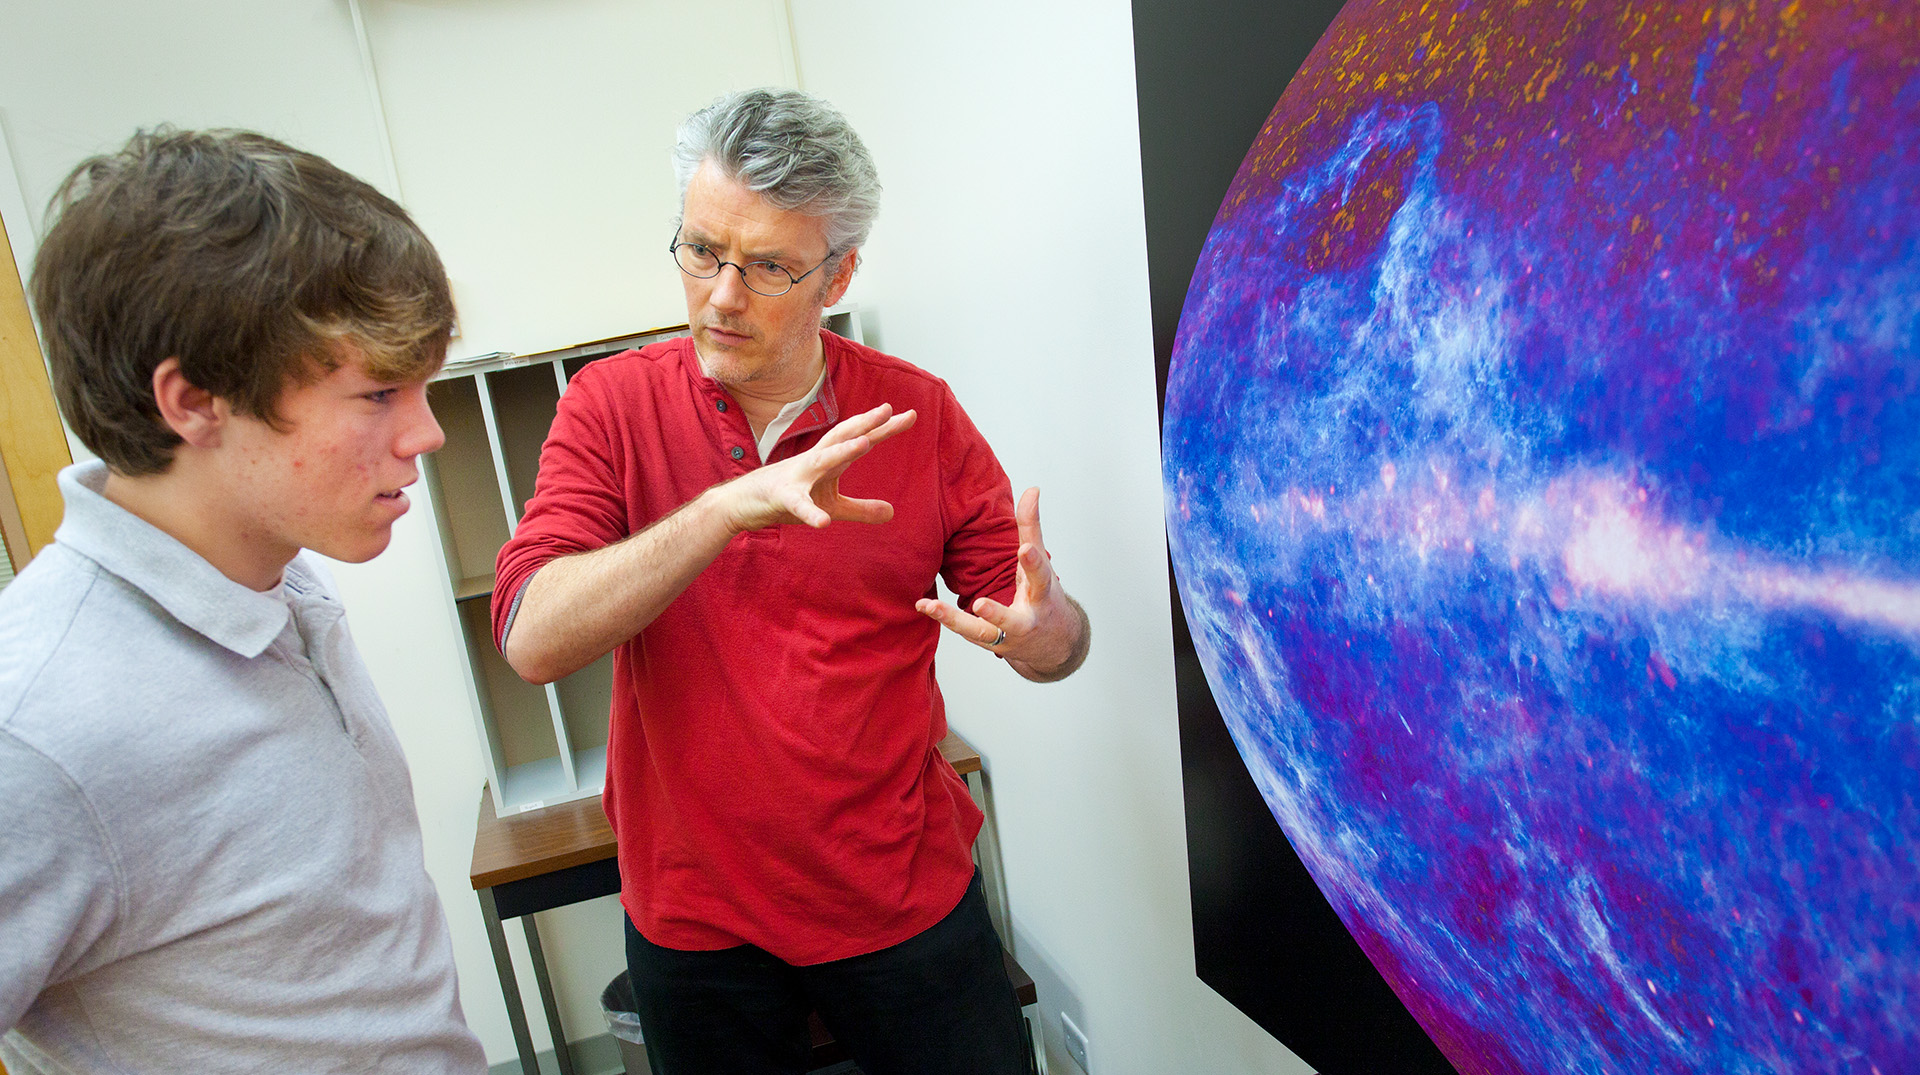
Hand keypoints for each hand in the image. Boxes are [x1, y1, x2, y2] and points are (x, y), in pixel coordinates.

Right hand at [714, 403, 916, 532]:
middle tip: (889, 410)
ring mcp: (797, 477)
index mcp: (828, 461)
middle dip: (866, 424)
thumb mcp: (831, 506)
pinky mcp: (781, 498)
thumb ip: (861, 509)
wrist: (742, 504)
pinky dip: (809, 512)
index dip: (883, 428)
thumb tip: (892, 512)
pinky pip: (797, 505)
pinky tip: (823, 523)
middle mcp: (814, 461)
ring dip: (842, 451)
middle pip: (843, 437)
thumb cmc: (787, 498)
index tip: (909, 414)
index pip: (859, 438)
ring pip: (822, 460)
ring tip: (865, 443)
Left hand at [916, 486, 1090, 680]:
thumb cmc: (1044, 596)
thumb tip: (1032, 489)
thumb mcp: (1043, 561)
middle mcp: (1025, 621)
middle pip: (1011, 620)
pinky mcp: (988, 644)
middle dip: (996, 614)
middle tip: (980, 604)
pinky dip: (946, 620)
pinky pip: (966, 633)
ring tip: (930, 605)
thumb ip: (1031, 526)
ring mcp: (1006, 637)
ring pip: (979, 633)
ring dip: (954, 620)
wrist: (1053, 643)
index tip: (1025, 549)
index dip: (1033, 562)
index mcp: (1041, 595)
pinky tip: (924, 604)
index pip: (1040, 576)